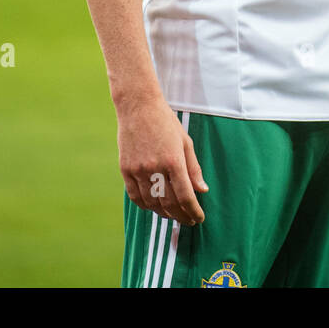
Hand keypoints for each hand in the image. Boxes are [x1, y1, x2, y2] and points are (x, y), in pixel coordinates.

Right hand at [116, 94, 208, 224]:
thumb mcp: (185, 142)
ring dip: (164, 213)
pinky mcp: (125, 169)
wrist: (138, 107)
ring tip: (173, 215)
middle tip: (188, 221)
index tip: (199, 218)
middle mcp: (155, 168)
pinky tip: (154, 206)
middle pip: (169, 204)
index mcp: (174, 161)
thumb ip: (194, 168)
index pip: (185, 197)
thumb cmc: (166, 122)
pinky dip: (146, 205)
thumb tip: (202, 190)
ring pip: (151, 203)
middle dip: (181, 216)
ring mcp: (138, 170)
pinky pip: (135, 196)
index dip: (193, 211)